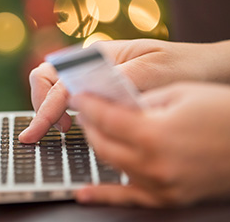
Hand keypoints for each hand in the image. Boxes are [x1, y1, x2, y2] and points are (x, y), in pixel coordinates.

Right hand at [19, 39, 229, 143]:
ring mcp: (92, 74)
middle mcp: (89, 62)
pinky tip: (73, 123)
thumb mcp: (152, 72)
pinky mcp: (99, 87)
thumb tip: (86, 95)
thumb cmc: (180, 66)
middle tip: (50, 131)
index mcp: (99, 54)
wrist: (203, 68)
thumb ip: (117, 80)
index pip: (60, 80)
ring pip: (53, 87)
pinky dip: (61, 109)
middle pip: (46, 78)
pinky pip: (70, 95)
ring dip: (48, 107)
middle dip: (40, 104)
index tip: (41, 130)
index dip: (47, 107)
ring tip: (62, 128)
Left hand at [71, 82, 229, 206]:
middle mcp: (153, 164)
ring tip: (92, 130)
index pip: (105, 118)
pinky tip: (84, 193)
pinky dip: (104, 195)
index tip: (78, 95)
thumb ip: (141, 100)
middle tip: (85, 110)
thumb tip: (114, 103)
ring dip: (98, 145)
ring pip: (111, 166)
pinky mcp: (170, 198)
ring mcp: (161, 185)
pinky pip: (129, 199)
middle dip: (89, 124)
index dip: (88, 104)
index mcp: (154, 133)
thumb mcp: (179, 94)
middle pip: (102, 144)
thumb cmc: (223, 112)